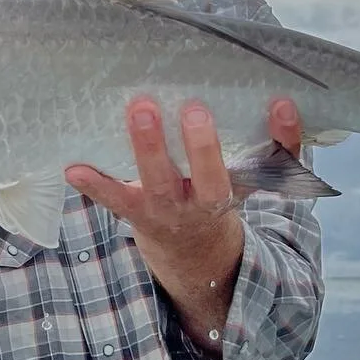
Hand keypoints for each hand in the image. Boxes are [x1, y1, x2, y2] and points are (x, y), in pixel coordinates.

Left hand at [65, 97, 302, 340]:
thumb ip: (279, 148)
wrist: (195, 256)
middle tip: (193, 108)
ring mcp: (165, 209)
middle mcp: (200, 205)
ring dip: (147, 148)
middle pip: (206, 177)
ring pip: (158, 181)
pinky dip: (93, 184)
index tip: (273, 107)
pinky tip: (74, 167)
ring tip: (140, 111)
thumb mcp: (258, 183)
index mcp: (231, 195)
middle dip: (201, 145)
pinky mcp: (134, 211)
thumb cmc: (223, 200)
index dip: (273, 139)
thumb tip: (285, 103)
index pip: (258, 168)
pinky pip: (113, 199)